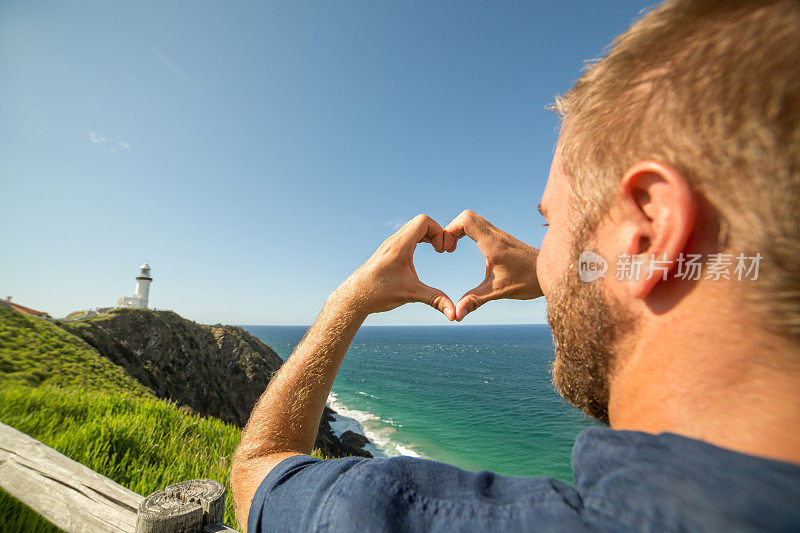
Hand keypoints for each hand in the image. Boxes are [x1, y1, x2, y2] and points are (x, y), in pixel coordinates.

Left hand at [333, 214, 456, 320]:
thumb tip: (455, 314)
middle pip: (421, 222)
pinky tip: (425, 252)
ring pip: (413, 228)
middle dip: (437, 233)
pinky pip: (407, 236)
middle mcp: (394, 241)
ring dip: (428, 236)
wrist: (354, 297)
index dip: (439, 231)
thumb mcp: (410, 295)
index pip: (424, 221)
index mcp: (400, 245)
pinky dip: (420, 239)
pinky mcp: (388, 251)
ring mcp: (390, 245)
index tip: (442, 251)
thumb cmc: (378, 294)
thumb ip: (435, 300)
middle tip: (443, 251)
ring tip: (438, 251)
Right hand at [444, 210, 541, 320]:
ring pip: (474, 219)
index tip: (446, 250)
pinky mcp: (503, 238)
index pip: (466, 221)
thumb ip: (474, 301)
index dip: (450, 231)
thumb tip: (455, 316)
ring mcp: (501, 235)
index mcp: (493, 244)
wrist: (553, 273)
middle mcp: (497, 235)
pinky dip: (467, 232)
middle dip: (451, 229)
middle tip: (447, 249)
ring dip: (459, 230)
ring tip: (452, 249)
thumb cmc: (528, 281)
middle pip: (467, 216)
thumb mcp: (498, 292)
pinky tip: (466, 248)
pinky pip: (480, 226)